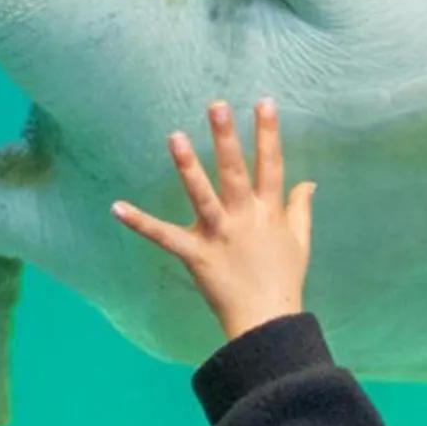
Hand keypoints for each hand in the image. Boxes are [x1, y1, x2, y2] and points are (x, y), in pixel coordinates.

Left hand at [112, 98, 315, 341]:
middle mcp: (245, 218)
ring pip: (203, 195)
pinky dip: (140, 223)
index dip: (268, 133)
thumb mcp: (300, 241)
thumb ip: (300, 208)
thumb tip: (309, 182)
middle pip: (235, 171)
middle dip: (226, 138)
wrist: (267, 322)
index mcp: (269, 212)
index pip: (271, 165)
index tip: (264, 103)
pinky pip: (164, 237)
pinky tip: (117, 207)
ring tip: (175, 137)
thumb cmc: (284, 281)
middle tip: (216, 106)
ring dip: (188, 167)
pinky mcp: (196, 255)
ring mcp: (219, 235)